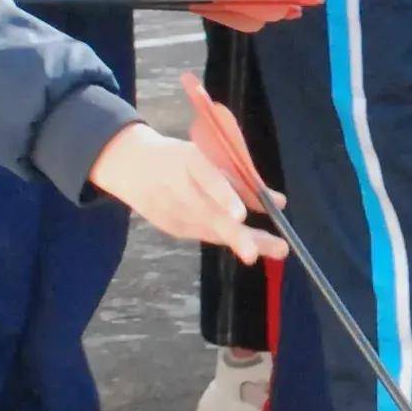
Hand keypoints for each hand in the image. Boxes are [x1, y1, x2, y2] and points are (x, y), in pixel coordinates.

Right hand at [90, 125, 284, 261]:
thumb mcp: (209, 157)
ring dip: (241, 241)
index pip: (207, 178)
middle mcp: (177, 187)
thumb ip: (243, 180)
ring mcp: (170, 210)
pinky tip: (247, 244)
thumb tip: (279, 202)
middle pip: (208, 213)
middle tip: (257, 253)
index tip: (240, 216)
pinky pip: (202, 233)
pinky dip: (225, 236)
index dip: (223, 197)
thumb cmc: (181, 157)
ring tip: (275, 250)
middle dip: (235, 235)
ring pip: (208, 229)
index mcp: (188, 160)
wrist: (132, 165)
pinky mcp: (169, 226)